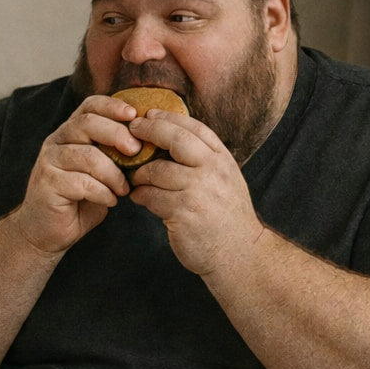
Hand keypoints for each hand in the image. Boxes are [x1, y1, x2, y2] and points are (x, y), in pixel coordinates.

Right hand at [10, 95, 136, 254]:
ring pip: (87, 155)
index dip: (112, 106)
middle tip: (136, 152)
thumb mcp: (100, 174)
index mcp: (70, 133)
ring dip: (113, 173)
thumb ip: (114, 157)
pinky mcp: (47, 184)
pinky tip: (109, 201)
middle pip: (87, 123)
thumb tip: (147, 144)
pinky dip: (102, 193)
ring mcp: (49, 162)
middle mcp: (56, 142)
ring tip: (124, 189)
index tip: (135, 115)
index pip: (89, 106)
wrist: (47, 232)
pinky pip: (81, 182)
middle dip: (117, 134)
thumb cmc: (79, 201)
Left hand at [127, 110, 264, 275]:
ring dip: (139, 173)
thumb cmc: (225, 217)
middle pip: (175, 138)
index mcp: (222, 159)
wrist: (239, 254)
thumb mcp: (223, 180)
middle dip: (149, 131)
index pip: (194, 127)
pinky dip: (140, 196)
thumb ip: (203, 160)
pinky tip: (138, 198)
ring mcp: (198, 191)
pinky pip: (151, 196)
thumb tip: (169, 140)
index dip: (169, 117)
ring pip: (157, 170)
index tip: (149, 114)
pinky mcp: (183, 213)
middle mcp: (212, 171)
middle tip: (130, 131)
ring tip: (133, 179)